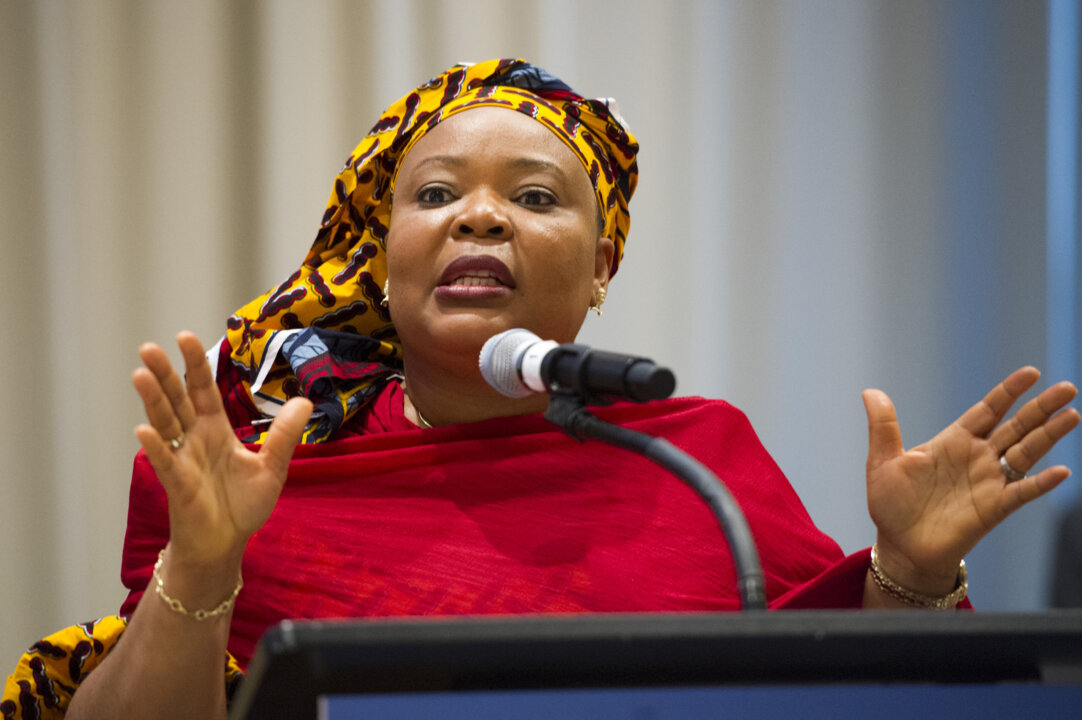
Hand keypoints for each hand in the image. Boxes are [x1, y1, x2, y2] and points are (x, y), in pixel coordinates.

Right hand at [132, 332, 312, 566]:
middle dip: (165, 374)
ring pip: (165, 423)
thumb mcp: (273, 466)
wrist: (227, 543)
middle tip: (149, 347)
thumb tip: (307, 401)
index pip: (203, 390)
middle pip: (177, 400)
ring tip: (141, 374)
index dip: (195, 365)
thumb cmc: (243, 505)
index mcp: (215, 430)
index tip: (185, 337)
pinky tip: (144, 430)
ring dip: (153, 400)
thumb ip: (285, 434)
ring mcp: (183, 460)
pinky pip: (165, 462)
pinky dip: (155, 446)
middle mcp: (195, 439)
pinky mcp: (178, 485)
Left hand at [863, 367, 1078, 593]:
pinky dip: (1041, 482)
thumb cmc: (891, 505)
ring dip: (1049, 435)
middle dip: (1041, 407)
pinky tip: (1061, 471)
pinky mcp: (994, 508)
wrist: (900, 547)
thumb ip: (883, 427)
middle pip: (1016, 426)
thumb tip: (870, 391)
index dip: (1009, 391)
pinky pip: (1023, 492)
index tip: (1031, 373)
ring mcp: (989, 482)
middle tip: (1067, 388)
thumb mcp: (883, 461)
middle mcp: (977, 458)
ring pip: (1026, 452)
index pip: (988, 409)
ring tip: (1072, 415)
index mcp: (953, 441)